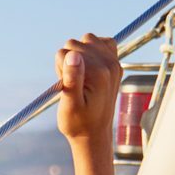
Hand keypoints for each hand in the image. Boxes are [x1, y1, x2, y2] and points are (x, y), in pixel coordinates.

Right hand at [54, 33, 121, 148]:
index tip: (65, 86)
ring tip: (79, 75)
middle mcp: (109, 64)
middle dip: (68, 60)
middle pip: (75, 43)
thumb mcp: (70, 105)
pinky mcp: (114, 64)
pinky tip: (88, 65)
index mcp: (98, 73)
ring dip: (79, 53)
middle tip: (72, 83)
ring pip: (87, 39)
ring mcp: (114, 63)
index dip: (59, 69)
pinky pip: (104, 42)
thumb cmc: (78, 123)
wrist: (94, 135)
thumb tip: (72, 54)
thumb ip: (72, 78)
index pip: (65, 53)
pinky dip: (93, 49)